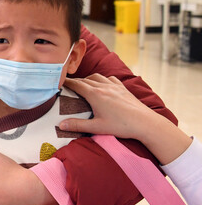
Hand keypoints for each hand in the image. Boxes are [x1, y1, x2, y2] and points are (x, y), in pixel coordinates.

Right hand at [61, 74, 190, 164]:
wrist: (145, 123)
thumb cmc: (121, 126)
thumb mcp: (97, 127)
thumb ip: (78, 125)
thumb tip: (60, 125)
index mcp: (95, 94)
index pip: (77, 84)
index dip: (66, 82)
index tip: (58, 81)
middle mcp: (104, 86)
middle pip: (85, 79)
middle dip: (75, 81)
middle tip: (67, 84)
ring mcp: (114, 86)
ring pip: (97, 76)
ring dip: (88, 78)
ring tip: (83, 83)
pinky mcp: (123, 88)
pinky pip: (110, 78)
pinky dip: (102, 78)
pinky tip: (103, 83)